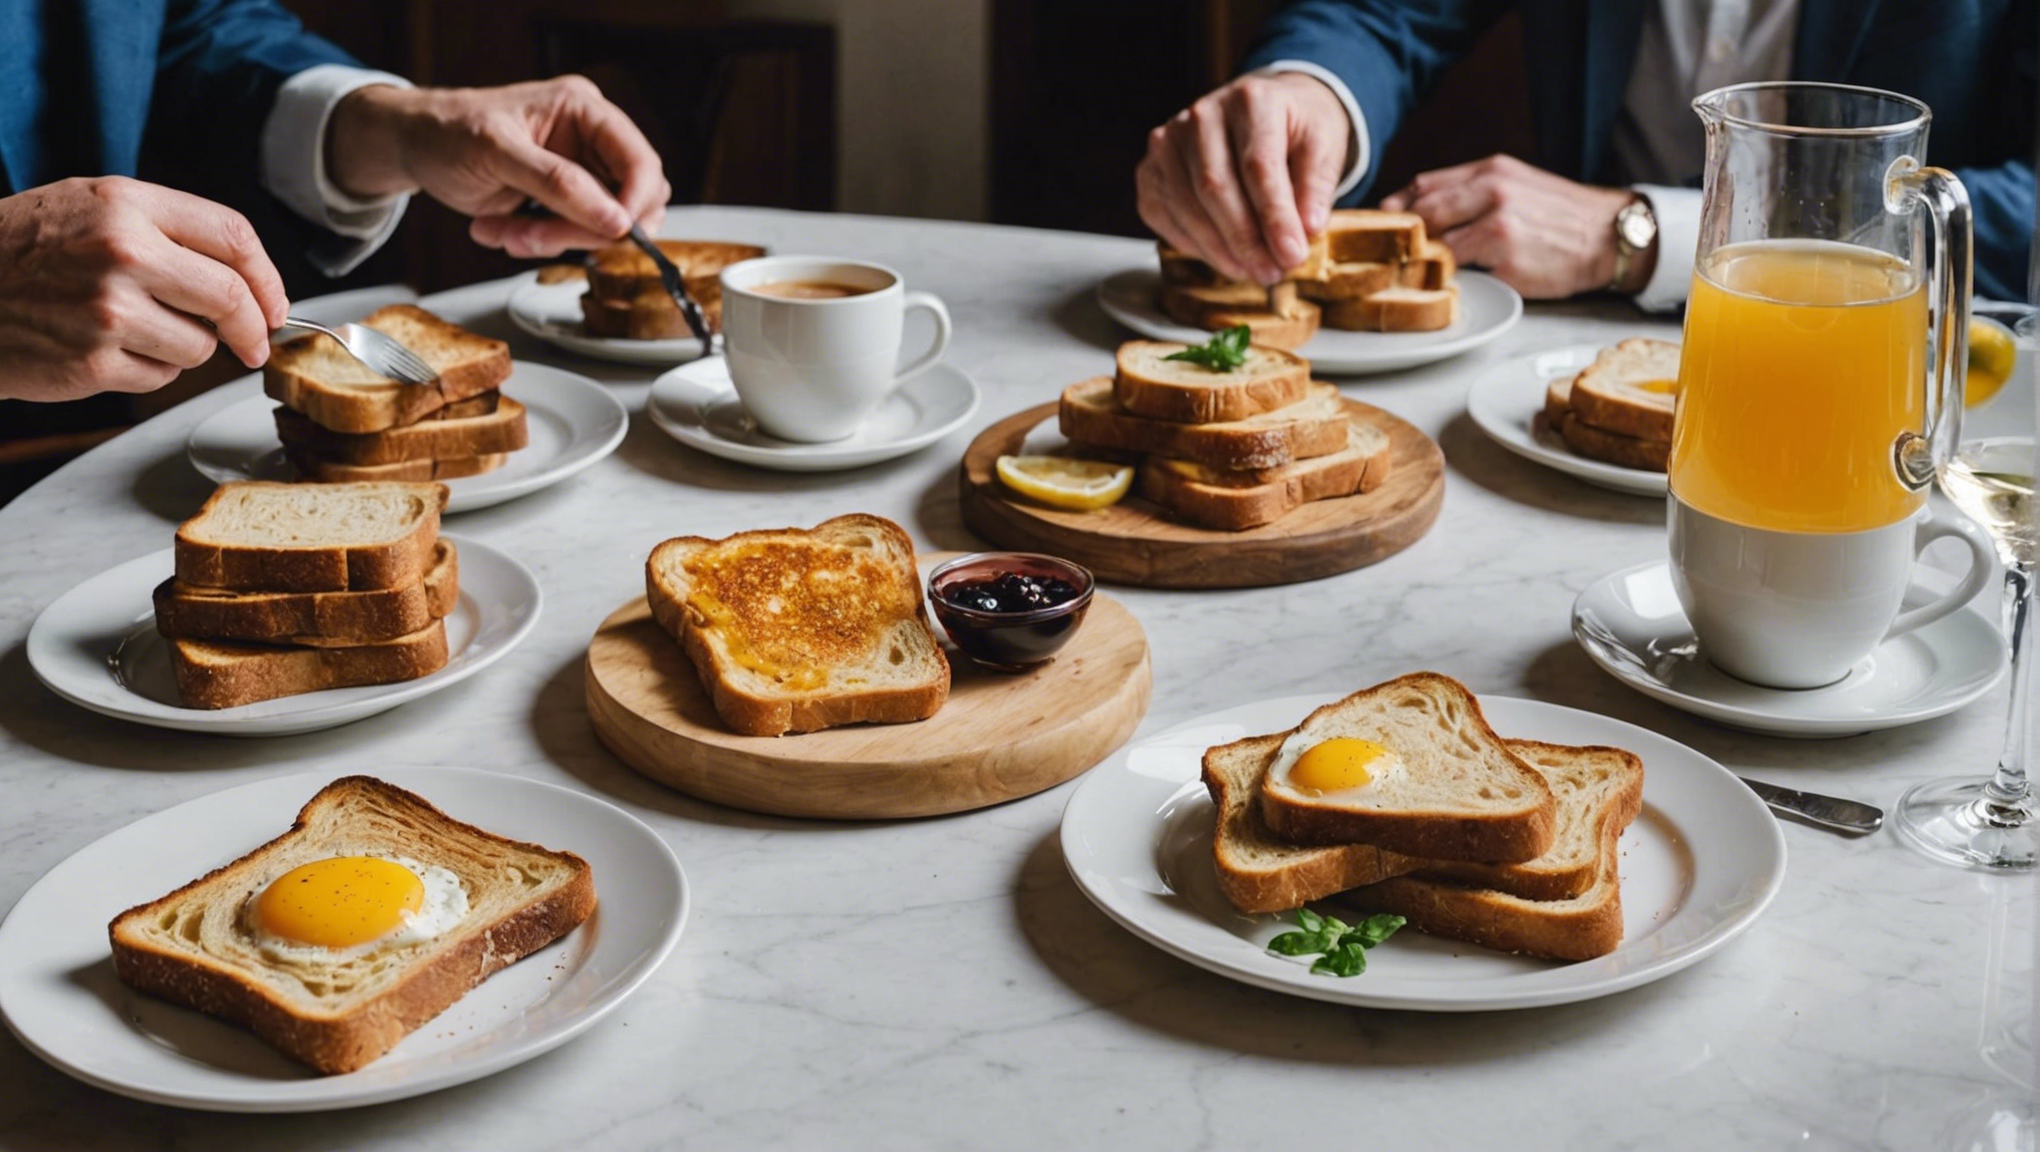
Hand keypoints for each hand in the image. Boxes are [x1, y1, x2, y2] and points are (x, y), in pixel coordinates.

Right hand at [0, 177, 287, 401]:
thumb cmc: (23, 249)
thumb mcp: (90, 207)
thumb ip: (167, 231)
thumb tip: (249, 279)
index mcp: (125, 205)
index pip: (232, 236)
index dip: (268, 277)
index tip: (275, 304)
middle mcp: (121, 252)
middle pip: (231, 297)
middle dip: (253, 327)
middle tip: (254, 343)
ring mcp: (108, 310)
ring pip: (201, 346)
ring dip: (185, 347)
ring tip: (134, 328)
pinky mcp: (95, 362)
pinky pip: (162, 375)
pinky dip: (149, 369)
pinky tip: (107, 349)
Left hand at [326, 76, 670, 258]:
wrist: (415, 146)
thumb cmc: (446, 131)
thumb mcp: (496, 152)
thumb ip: (558, 183)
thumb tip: (615, 218)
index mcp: (583, 110)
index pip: (640, 161)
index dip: (635, 202)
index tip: (612, 232)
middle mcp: (589, 140)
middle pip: (629, 201)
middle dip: (583, 228)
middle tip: (535, 237)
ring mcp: (579, 173)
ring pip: (602, 227)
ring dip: (553, 239)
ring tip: (505, 232)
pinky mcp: (563, 202)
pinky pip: (573, 236)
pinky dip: (539, 242)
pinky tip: (502, 229)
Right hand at [1135, 71, 1350, 284]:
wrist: (1264, 108)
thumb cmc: (1294, 128)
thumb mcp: (1324, 146)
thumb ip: (1317, 186)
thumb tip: (1308, 230)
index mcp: (1251, 100)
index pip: (1258, 166)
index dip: (1274, 217)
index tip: (1293, 254)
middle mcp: (1202, 115)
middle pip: (1215, 186)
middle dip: (1246, 240)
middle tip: (1273, 272)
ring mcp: (1169, 141)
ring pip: (1187, 206)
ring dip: (1220, 250)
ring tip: (1253, 271)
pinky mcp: (1150, 169)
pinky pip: (1164, 216)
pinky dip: (1194, 245)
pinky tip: (1224, 257)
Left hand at [1379, 154, 1647, 298]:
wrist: (1611, 235)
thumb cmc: (1562, 217)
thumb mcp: (1519, 185)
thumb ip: (1474, 192)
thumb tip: (1424, 210)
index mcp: (1491, 170)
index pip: (1423, 184)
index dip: (1396, 207)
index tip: (1383, 226)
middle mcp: (1492, 190)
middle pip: (1422, 210)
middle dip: (1401, 234)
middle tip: (1389, 254)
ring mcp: (1498, 223)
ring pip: (1436, 240)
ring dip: (1421, 258)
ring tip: (1414, 272)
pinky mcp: (1506, 257)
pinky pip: (1460, 270)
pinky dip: (1446, 277)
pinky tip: (1443, 285)